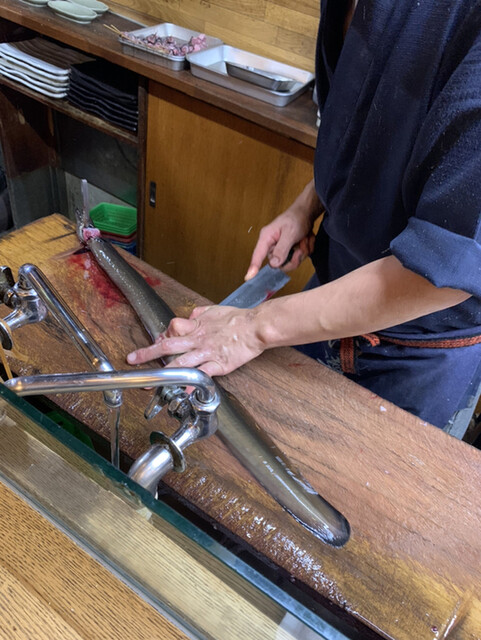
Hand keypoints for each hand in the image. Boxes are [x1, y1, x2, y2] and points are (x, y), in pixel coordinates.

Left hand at [127, 305, 264, 376]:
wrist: (256, 326)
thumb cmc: (238, 318)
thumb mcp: (214, 310)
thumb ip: (198, 314)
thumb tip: (188, 317)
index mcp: (196, 326)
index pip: (172, 328)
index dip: (162, 335)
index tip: (157, 341)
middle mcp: (198, 339)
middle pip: (168, 345)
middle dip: (148, 353)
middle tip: (133, 360)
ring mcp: (207, 353)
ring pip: (181, 362)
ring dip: (163, 373)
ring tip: (150, 382)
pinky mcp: (218, 364)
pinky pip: (201, 374)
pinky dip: (191, 384)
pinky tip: (183, 392)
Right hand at [245, 180, 319, 279]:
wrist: (307, 213)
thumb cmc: (296, 218)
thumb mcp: (290, 233)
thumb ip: (281, 249)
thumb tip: (273, 263)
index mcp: (266, 238)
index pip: (257, 255)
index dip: (253, 266)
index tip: (248, 277)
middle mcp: (272, 245)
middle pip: (279, 264)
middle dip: (294, 257)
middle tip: (301, 246)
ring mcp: (281, 249)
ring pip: (291, 262)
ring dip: (302, 251)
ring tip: (304, 239)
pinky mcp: (289, 251)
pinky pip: (299, 258)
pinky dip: (306, 249)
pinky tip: (305, 239)